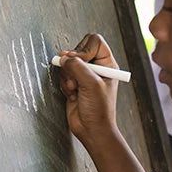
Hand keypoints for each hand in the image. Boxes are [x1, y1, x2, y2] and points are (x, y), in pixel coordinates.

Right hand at [57, 34, 120, 149]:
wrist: (91, 129)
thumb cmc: (99, 110)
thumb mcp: (91, 84)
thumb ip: (77, 67)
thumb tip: (64, 57)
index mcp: (107, 64)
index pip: (94, 41)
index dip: (84, 49)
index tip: (80, 61)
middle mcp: (96, 67)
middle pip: (78, 49)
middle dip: (73, 64)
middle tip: (75, 78)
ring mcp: (84, 75)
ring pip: (68, 63)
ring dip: (68, 77)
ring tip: (75, 90)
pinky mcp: (73, 83)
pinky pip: (63, 75)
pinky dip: (64, 84)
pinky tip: (73, 95)